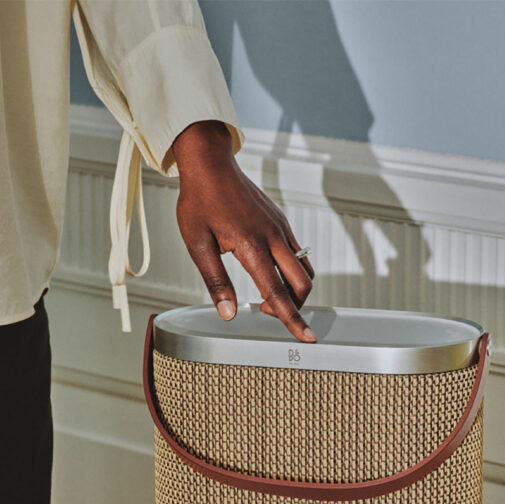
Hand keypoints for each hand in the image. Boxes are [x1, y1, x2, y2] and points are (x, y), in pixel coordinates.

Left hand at [172, 120, 315, 341]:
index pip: (277, 294)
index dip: (293, 320)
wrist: (210, 163)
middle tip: (264, 311)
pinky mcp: (282, 223)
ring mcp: (281, 229)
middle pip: (302, 284)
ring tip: (267, 294)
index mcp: (252, 246)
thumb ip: (216, 281)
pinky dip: (292, 272)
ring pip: (305, 270)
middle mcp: (274, 237)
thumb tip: (228, 314)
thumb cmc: (199, 201)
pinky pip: (299, 254)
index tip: (307, 339)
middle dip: (294, 307)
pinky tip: (269, 271)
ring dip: (295, 290)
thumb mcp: (197, 244)